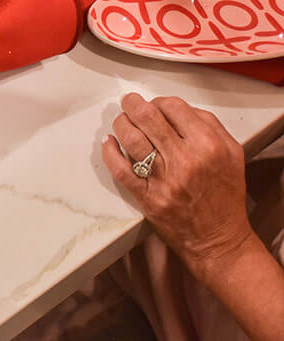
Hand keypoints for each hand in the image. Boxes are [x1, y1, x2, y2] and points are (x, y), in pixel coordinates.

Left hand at [101, 93, 254, 278]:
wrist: (219, 239)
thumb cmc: (224, 195)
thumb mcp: (231, 154)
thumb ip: (209, 126)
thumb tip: (177, 109)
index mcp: (208, 146)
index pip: (173, 107)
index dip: (159, 101)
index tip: (154, 104)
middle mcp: (186, 160)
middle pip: (148, 117)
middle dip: (133, 105)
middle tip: (129, 103)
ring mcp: (164, 179)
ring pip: (131, 138)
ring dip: (121, 124)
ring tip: (121, 121)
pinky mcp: (147, 196)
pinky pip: (120, 169)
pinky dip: (110, 152)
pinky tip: (109, 142)